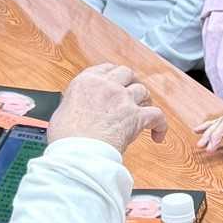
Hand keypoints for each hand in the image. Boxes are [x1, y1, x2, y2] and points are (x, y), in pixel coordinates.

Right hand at [47, 63, 168, 154]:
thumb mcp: (62, 112)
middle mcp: (107, 86)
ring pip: (142, 91)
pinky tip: (158, 134)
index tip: (116, 82)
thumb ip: (73, 104)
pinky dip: (160, 125)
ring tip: (143, 111)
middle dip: (130, 83)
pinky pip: (157, 115)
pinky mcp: (137, 117)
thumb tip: (76, 110)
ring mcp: (123, 99)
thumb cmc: (66, 138)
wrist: (78, 153)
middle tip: (131, 95)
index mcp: (86, 82)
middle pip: (127, 73)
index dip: (114, 75)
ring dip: (144, 100)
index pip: (105, 69)